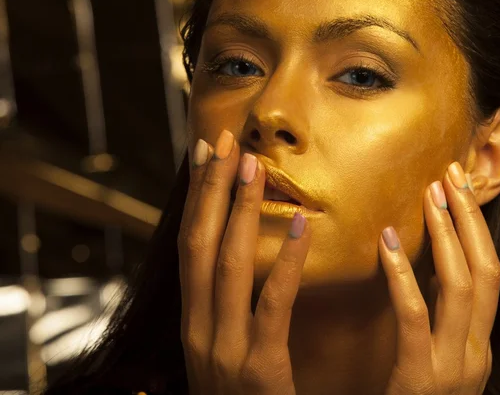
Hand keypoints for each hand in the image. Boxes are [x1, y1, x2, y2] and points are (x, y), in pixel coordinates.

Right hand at [178, 129, 310, 394]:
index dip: (194, 198)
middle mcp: (198, 329)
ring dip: (237, 210)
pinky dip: (282, 262)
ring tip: (253, 165)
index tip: (205, 154)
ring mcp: (222, 350)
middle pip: (199, 243)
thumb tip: (238, 258)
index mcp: (193, 321)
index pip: (189, 244)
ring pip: (225, 265)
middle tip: (226, 141)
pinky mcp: (258, 370)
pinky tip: (298, 225)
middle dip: (210, 190)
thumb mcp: (226, 346)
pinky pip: (270, 306)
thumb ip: (230, 306)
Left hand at [378, 162, 499, 394]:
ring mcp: (454, 368)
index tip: (458, 188)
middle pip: (486, 270)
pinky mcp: (421, 379)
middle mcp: (476, 352)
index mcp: (477, 344)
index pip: (489, 273)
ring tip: (429, 195)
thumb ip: (435, 317)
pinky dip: (404, 275)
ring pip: (462, 286)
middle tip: (449, 175)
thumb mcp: (434, 356)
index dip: (476, 227)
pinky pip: (416, 316)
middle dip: (470, 219)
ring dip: (447, 235)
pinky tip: (388, 241)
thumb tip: (424, 268)